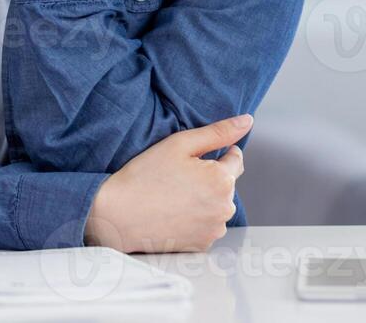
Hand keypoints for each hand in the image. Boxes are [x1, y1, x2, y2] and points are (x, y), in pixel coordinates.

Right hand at [83, 115, 250, 252]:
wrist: (118, 215)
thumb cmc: (145, 175)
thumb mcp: (180, 144)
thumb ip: (218, 132)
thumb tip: (246, 121)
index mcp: (222, 179)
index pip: (235, 159)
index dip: (216, 153)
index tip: (195, 157)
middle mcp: (225, 207)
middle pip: (226, 184)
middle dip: (209, 177)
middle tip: (176, 176)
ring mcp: (215, 229)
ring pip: (217, 205)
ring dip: (205, 198)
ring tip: (173, 195)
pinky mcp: (203, 244)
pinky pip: (207, 225)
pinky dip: (196, 218)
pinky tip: (173, 212)